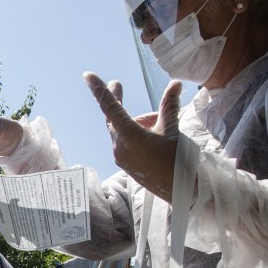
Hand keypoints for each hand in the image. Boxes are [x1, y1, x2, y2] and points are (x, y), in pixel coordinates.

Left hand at [83, 72, 181, 201]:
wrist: (180, 191)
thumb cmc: (177, 160)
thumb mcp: (173, 129)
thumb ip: (170, 105)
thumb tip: (174, 83)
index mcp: (129, 135)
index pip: (110, 107)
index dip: (99, 90)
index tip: (88, 76)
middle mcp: (120, 146)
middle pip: (114, 117)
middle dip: (118, 101)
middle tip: (117, 83)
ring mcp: (121, 156)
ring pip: (123, 129)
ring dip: (138, 121)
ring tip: (160, 122)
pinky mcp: (126, 163)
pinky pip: (126, 141)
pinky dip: (137, 132)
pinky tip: (156, 134)